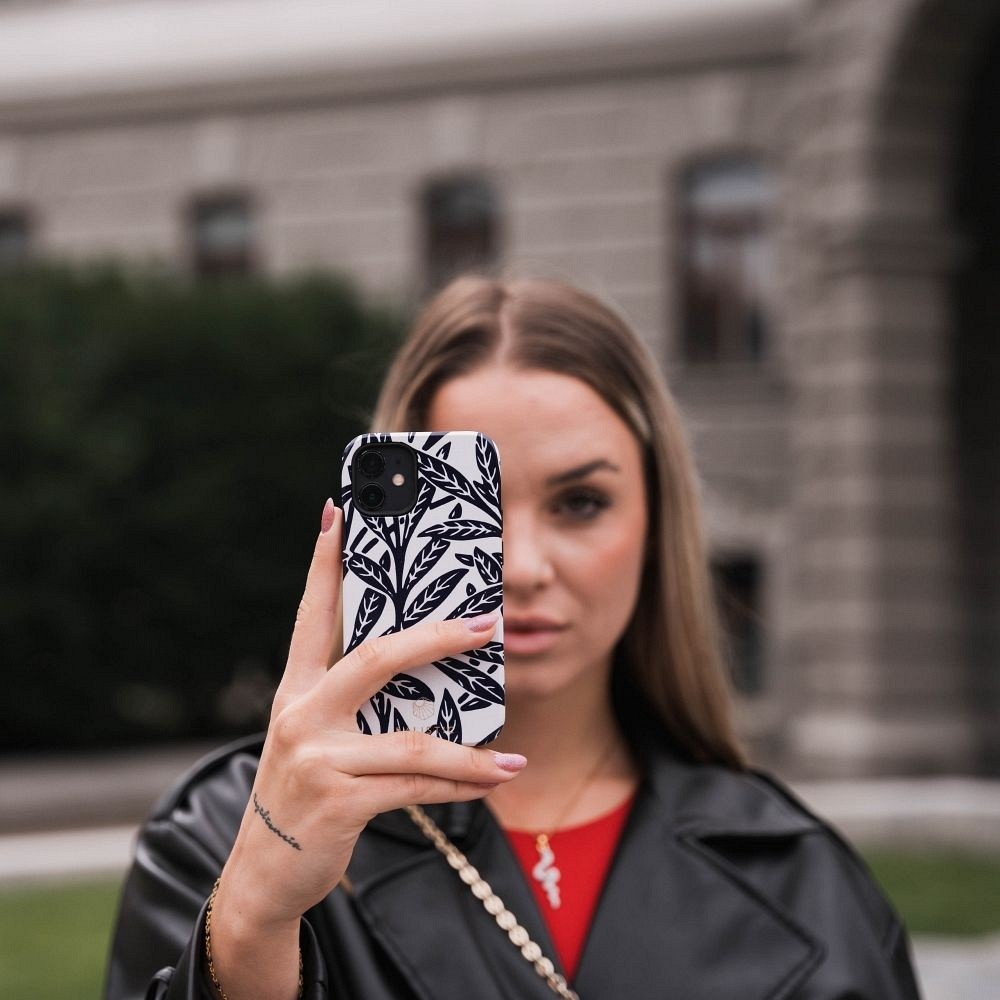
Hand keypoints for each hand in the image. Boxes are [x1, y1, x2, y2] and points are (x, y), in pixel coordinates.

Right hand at [217, 499, 521, 931]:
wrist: (262, 874)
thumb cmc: (303, 791)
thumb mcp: (315, 736)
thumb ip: (353, 700)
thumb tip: (423, 663)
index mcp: (297, 689)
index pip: (313, 614)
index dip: (324, 562)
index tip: (338, 511)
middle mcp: (301, 713)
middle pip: (376, 658)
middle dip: (436, 638)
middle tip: (486, 625)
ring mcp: (317, 758)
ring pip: (411, 742)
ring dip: (468, 752)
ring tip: (509, 754)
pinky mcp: (338, 802)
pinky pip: (415, 789)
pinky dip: (460, 786)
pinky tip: (493, 782)